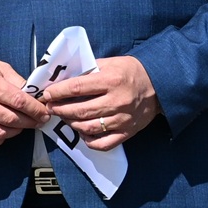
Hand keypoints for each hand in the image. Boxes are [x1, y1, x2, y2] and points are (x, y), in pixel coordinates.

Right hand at [0, 52, 45, 150]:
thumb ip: (15, 81)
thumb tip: (35, 97)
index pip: (18, 101)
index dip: (35, 109)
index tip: (44, 112)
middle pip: (12, 119)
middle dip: (30, 122)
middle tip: (38, 120)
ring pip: (2, 133)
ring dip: (17, 131)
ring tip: (21, 124)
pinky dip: (0, 139)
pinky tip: (3, 130)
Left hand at [39, 55, 159, 151]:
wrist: (160, 85)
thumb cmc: (131, 72)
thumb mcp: (110, 63)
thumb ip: (88, 70)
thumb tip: (62, 78)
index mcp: (111, 80)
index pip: (76, 88)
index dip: (57, 92)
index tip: (47, 94)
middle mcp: (117, 101)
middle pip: (80, 110)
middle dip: (59, 109)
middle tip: (50, 107)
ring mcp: (122, 119)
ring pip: (88, 127)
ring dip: (71, 123)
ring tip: (64, 117)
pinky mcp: (128, 132)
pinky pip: (103, 143)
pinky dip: (89, 140)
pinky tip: (82, 132)